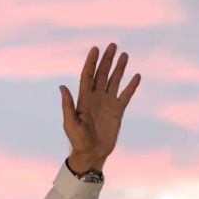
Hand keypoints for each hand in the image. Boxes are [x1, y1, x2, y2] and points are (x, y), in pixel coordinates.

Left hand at [61, 44, 139, 173]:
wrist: (92, 153)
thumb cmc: (78, 140)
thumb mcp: (70, 123)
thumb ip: (67, 105)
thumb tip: (62, 86)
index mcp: (83, 98)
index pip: (88, 75)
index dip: (91, 62)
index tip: (95, 49)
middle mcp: (96, 97)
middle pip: (102, 74)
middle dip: (107, 60)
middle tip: (113, 45)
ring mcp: (107, 103)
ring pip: (114, 81)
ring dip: (119, 68)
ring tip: (125, 55)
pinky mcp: (118, 111)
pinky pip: (126, 95)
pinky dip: (131, 86)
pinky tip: (136, 76)